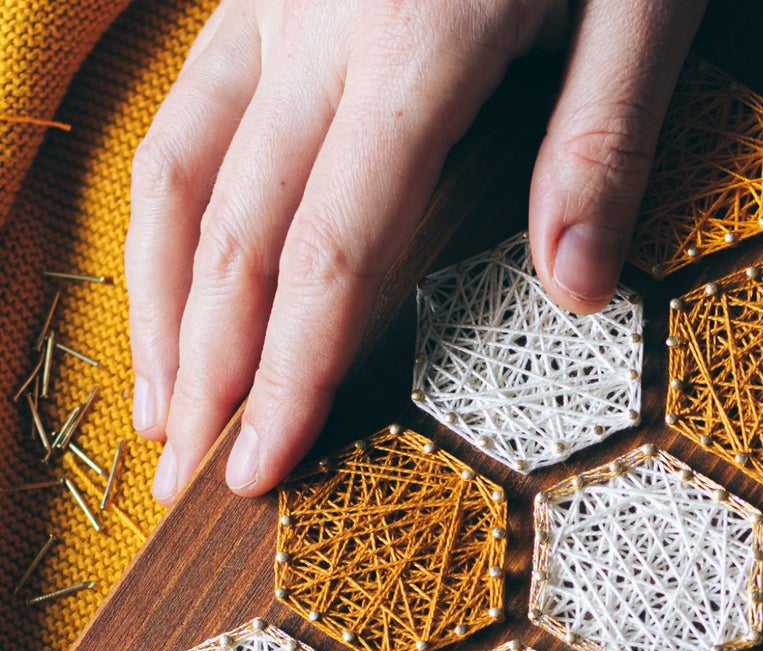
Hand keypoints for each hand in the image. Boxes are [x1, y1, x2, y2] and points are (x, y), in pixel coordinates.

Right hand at [127, 0, 704, 505]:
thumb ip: (601, 139)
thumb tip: (576, 292)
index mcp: (415, 48)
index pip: (332, 255)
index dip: (287, 376)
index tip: (258, 472)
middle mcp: (316, 28)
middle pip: (235, 230)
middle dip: (204, 368)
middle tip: (179, 486)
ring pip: (179, 163)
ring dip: (155, 296)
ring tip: (154, 405)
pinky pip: (188, 101)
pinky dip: (166, 199)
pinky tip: (164, 264)